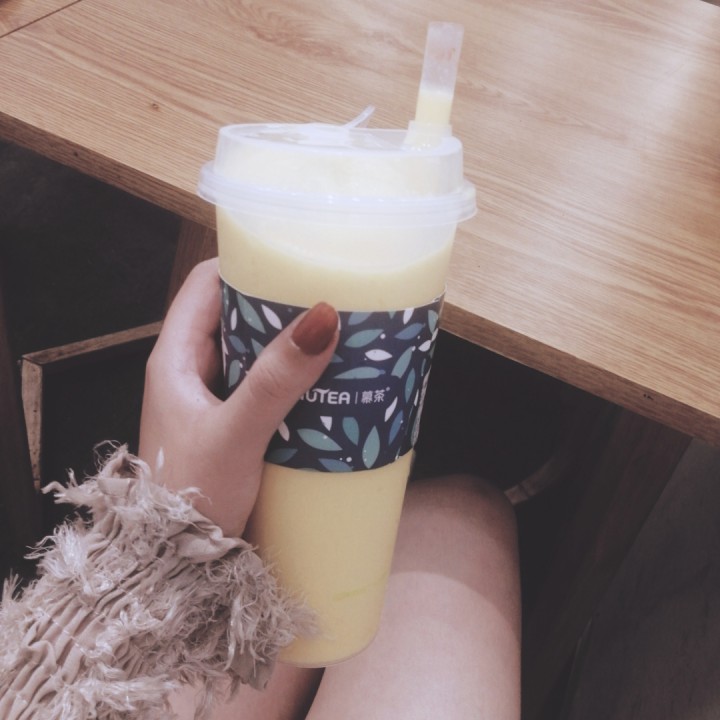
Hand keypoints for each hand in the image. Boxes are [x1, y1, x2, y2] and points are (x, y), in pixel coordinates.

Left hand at [138, 258, 337, 536]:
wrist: (173, 567)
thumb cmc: (189, 497)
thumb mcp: (235, 433)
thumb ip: (275, 380)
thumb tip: (322, 318)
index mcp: (173, 359)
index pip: (205, 286)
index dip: (243, 263)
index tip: (291, 256)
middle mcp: (189, 373)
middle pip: (234, 316)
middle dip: (277, 305)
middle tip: (328, 297)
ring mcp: (209, 401)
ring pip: (251, 354)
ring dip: (287, 346)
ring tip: (335, 336)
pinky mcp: (229, 426)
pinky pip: (261, 388)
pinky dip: (289, 380)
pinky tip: (323, 384)